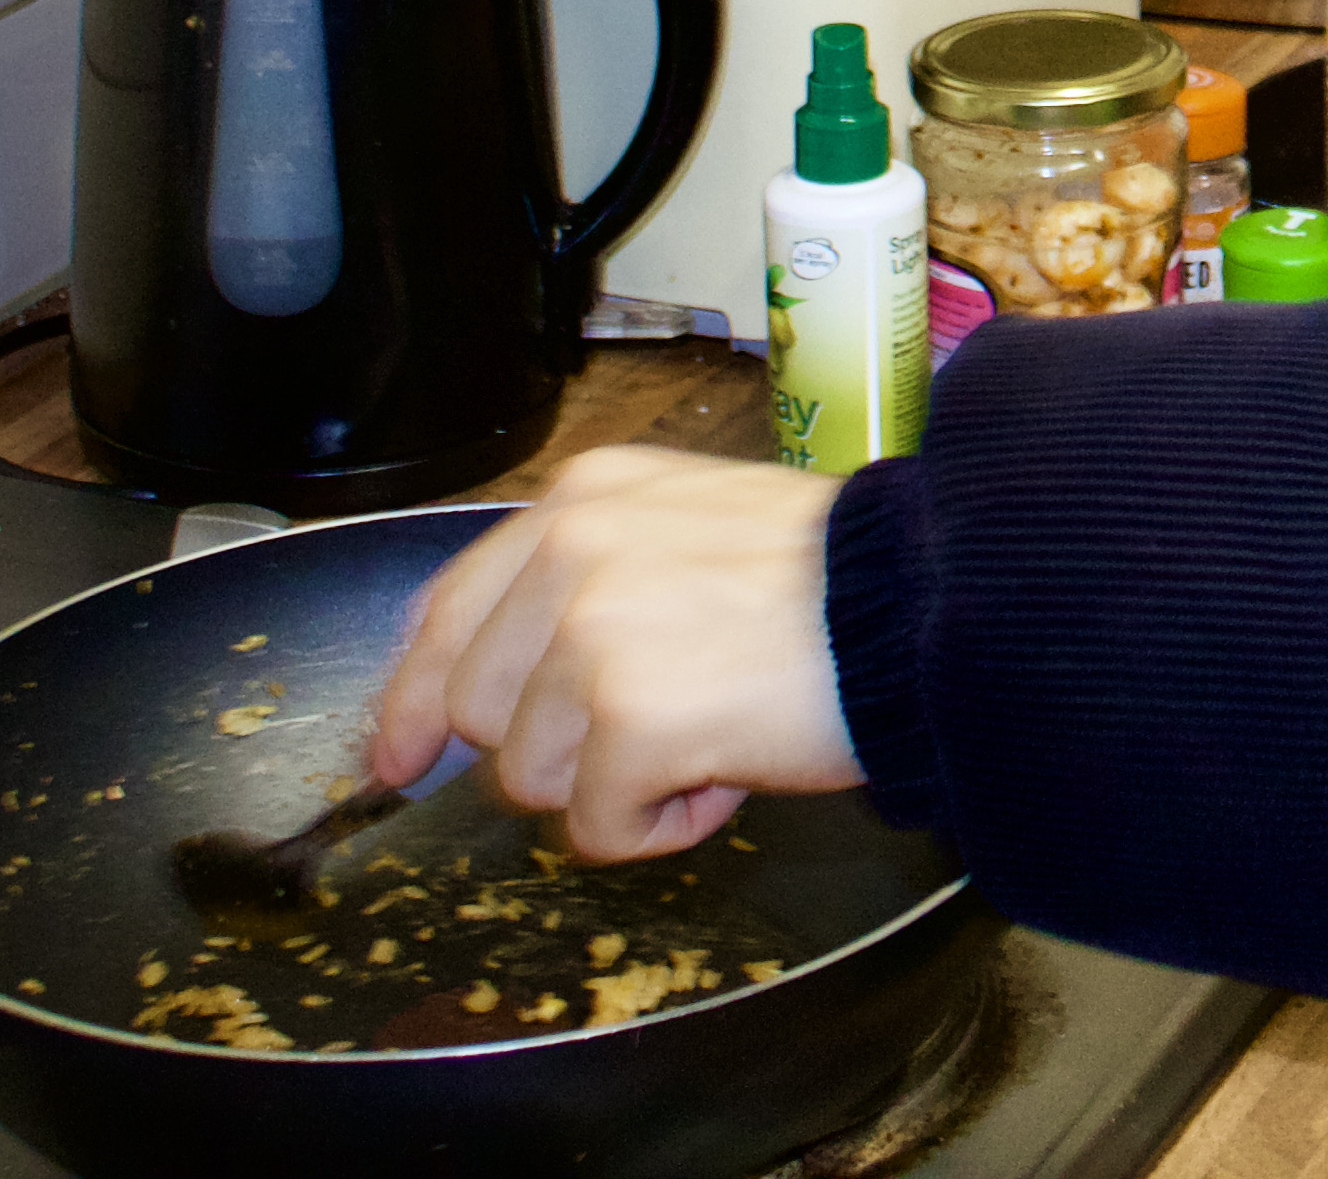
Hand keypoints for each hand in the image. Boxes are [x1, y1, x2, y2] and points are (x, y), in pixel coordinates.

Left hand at [366, 446, 859, 860]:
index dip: (415, 700)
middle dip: (561, 746)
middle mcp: (570, 553)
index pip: (446, 615)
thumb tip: (477, 693)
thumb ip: (582, 581)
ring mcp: (594, 635)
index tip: (401, 757)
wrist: (925, 601)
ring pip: (535, 781)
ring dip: (622, 784)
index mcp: (580, 499)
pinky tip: (727, 768)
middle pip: (483, 716)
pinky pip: (597, 828)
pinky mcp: (631, 718)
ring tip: (716, 731)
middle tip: (669, 718)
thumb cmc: (828, 581)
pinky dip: (661, 826)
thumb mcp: (685, 529)